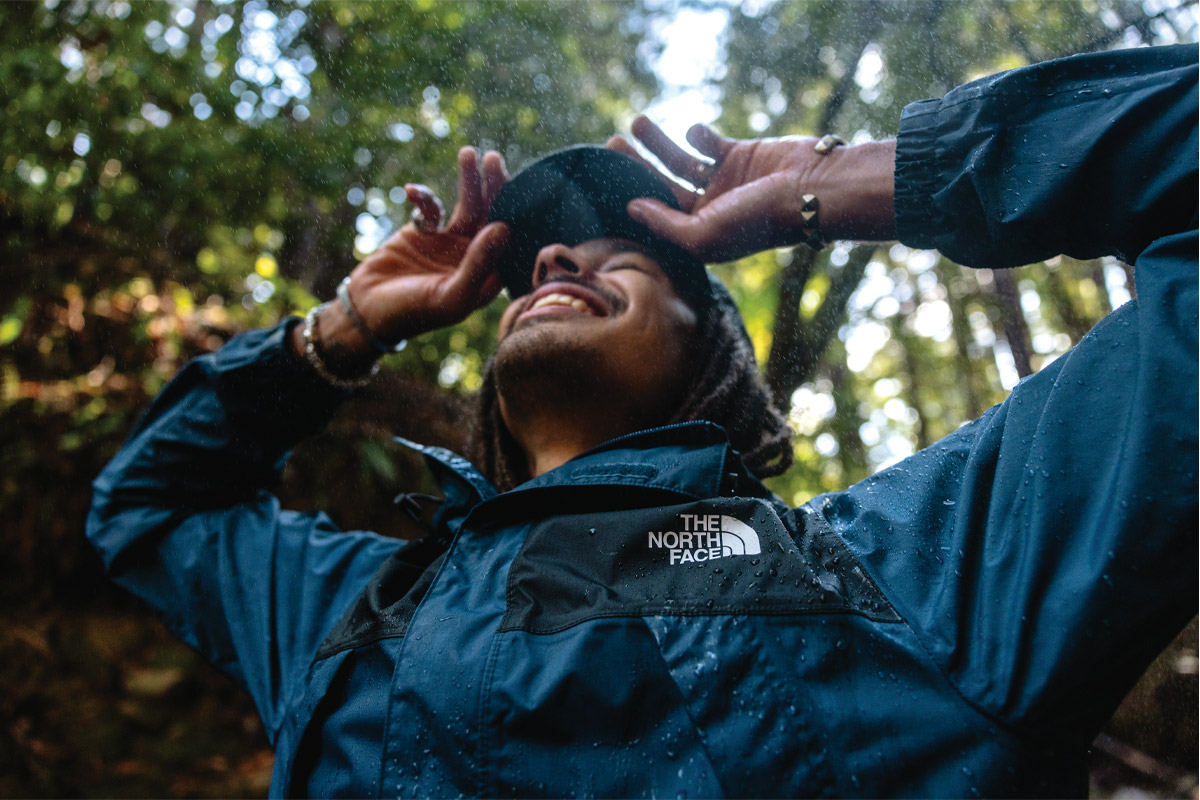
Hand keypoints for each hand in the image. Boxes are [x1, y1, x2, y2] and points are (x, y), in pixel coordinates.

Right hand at [295, 147, 510, 370]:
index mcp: (488, 277)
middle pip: (492, 216)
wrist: (367, 310)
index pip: (510, 241)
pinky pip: (433, 207)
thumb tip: (503, 228)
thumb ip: (478, 265)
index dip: (516, 214)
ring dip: (468, 180)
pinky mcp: (426, 232)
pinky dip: (424, 196)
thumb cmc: (413, 313)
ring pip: (468, 205)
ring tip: (469, 152)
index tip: (518, 188)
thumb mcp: (450, 295)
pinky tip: (411, 192)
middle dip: (495, 188)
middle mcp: (475, 258)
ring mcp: (451, 243)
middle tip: (494, 159)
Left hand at [608, 116, 894, 261]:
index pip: (655, 216)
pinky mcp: (738, 155)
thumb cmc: (761, 220)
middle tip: (610, 143)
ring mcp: (722, 182)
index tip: (605, 178)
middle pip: (661, 185)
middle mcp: (708, 210)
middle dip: (636, 164)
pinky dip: (697, 134)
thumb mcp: (705, 233)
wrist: (814, 189)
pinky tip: (693, 132)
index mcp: (698, 235)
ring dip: (658, 142)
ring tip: (636, 122)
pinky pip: (708, 143)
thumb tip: (633, 207)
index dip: (630, 197)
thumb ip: (665, 224)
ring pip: (679, 160)